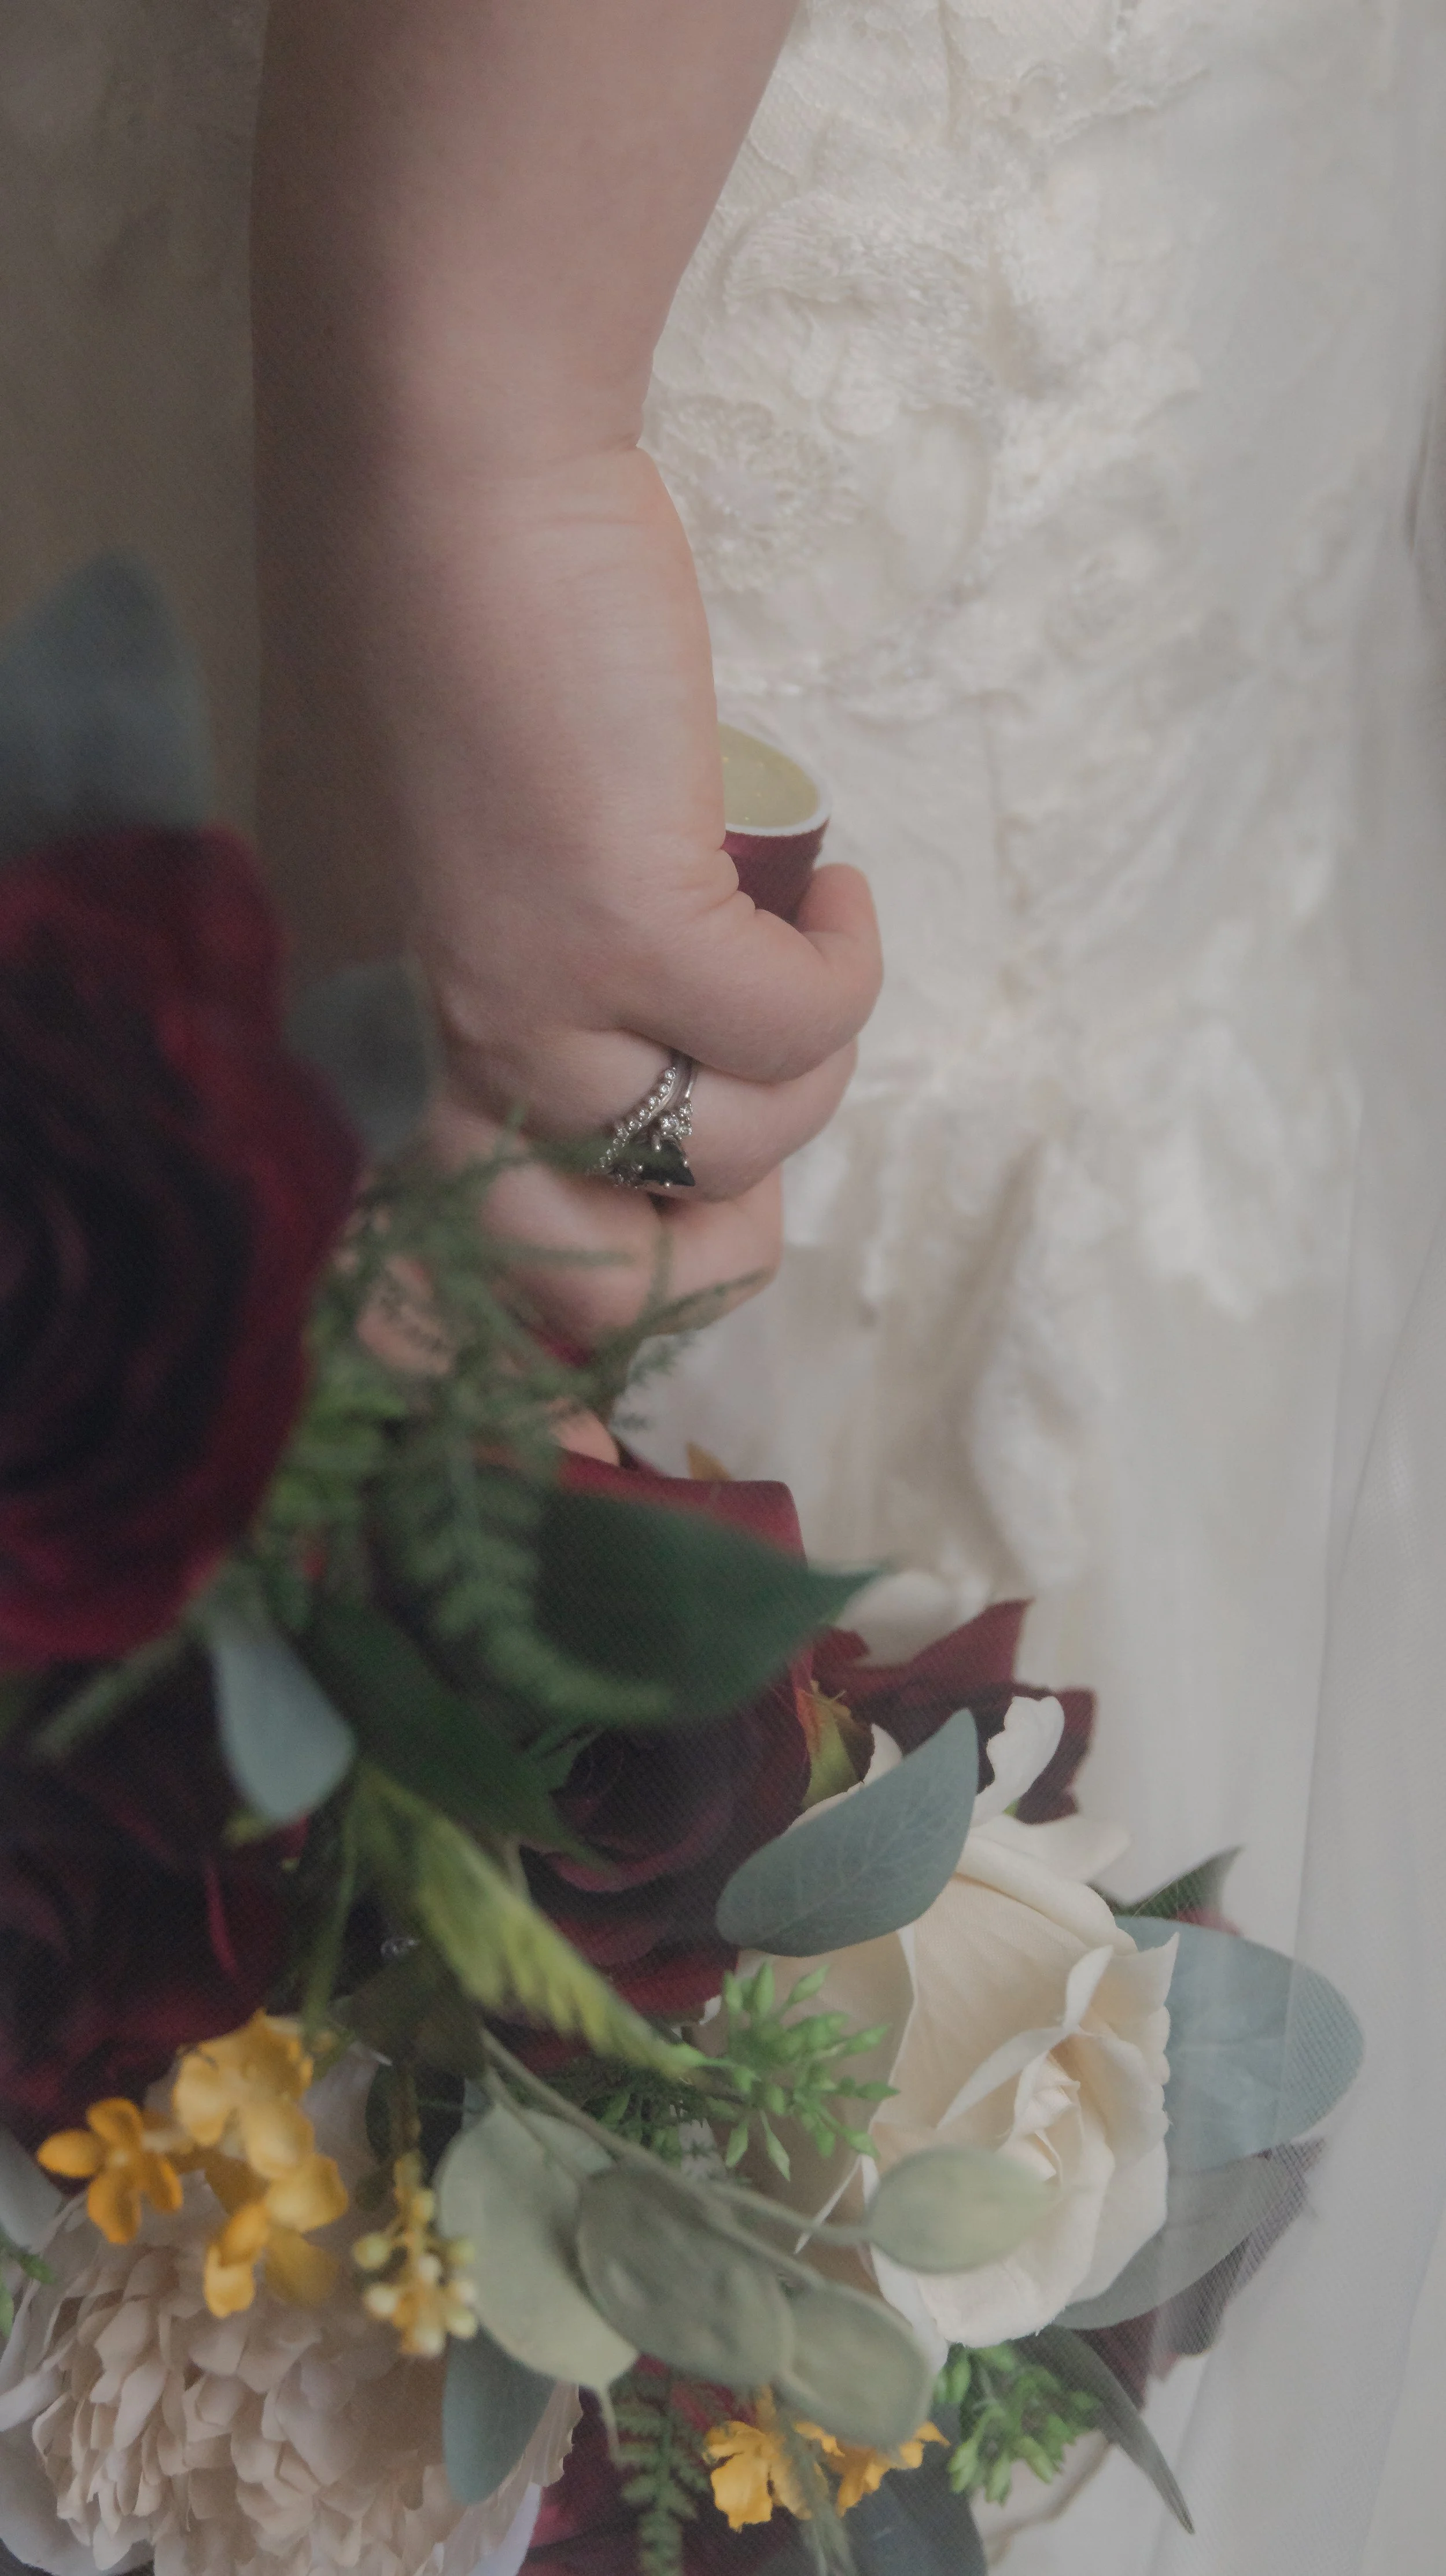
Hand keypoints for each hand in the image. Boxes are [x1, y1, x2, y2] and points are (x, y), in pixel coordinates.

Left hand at [253, 0, 864, 1345]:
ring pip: (723, 1159)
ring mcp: (518, 1008)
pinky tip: (838, 898)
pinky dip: (849, 977)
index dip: (570, 1334)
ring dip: (806, 1080)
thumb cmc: (429, 656)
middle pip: (595, 1289)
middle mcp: (416, 1069)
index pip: (450, 1296)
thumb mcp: (415, 888)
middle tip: (760, 1145)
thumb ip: (477, 1011)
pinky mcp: (623, 928)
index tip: (644, 1306)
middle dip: (716, 1251)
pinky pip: (798, 1037)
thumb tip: (623, 1112)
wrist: (442, 475)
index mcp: (354, 1064)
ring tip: (802, 956)